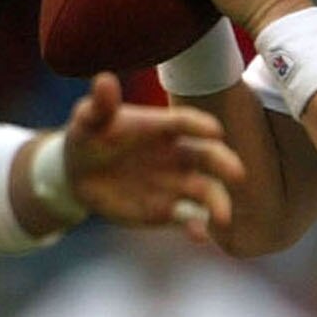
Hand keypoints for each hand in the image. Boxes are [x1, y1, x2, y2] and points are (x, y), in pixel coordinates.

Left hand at [59, 71, 239, 238]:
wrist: (78, 175)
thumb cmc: (87, 137)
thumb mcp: (88, 120)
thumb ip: (100, 105)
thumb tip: (104, 80)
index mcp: (160, 127)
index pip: (185, 123)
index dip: (200, 126)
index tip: (215, 131)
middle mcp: (175, 154)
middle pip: (208, 157)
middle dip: (225, 164)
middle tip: (237, 174)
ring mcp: (174, 183)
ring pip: (204, 191)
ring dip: (217, 203)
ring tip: (223, 218)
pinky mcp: (166, 210)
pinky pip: (186, 218)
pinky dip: (196, 227)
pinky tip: (199, 235)